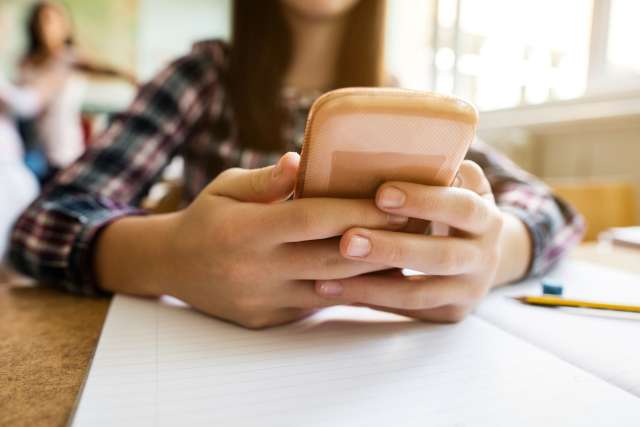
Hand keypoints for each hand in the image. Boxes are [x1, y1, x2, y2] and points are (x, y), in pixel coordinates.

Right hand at [157, 153, 407, 327]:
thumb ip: (266, 181)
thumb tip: (301, 161)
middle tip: (418, 224)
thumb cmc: (206, 218)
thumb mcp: (225, 188)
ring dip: (375, 273)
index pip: (311, 219)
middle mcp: (256, 270)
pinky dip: (350, 292)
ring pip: (332, 290)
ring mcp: (264, 300)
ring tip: (411, 253)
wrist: (172, 267)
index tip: (393, 199)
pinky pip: (318, 306)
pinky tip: (378, 278)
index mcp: (245, 231)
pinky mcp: (270, 319)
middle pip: (331, 258)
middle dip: (379, 242)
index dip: (355, 210)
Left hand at [314, 160, 505, 322]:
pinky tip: (334, 292)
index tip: (381, 193)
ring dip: (372, 286)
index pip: (461, 207)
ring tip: (325, 276)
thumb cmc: (452, 207)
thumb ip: (437, 170)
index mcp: (486, 217)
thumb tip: (388, 147)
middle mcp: (484, 257)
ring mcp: (468, 290)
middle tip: (348, 241)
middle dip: (392, 248)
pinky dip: (370, 301)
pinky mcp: (450, 313)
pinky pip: (406, 311)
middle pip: (440, 257)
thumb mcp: (458, 186)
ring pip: (419, 293)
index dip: (424, 201)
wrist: (483, 253)